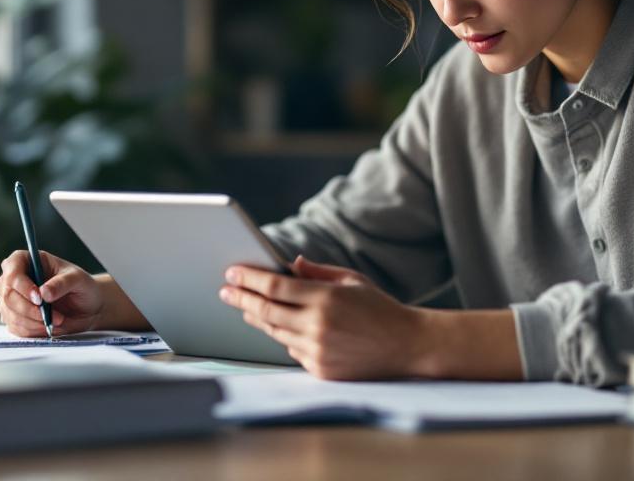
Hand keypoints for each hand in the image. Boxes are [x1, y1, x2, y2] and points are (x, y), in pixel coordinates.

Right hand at [0, 249, 103, 336]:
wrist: (86, 307)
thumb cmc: (81, 286)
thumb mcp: (77, 280)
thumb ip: (62, 283)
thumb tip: (44, 292)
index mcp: (26, 260)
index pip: (12, 269)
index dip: (22, 285)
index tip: (39, 298)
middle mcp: (13, 279)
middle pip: (8, 295)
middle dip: (30, 309)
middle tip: (53, 316)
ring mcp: (10, 299)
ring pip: (11, 314)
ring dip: (35, 322)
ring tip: (57, 320)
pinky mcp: (13, 318)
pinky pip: (16, 328)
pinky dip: (33, 330)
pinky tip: (48, 326)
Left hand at [218, 255, 428, 379]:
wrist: (407, 347)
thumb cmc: (381, 309)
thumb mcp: (352, 280)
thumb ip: (318, 272)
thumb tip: (289, 264)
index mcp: (326, 298)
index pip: (274, 287)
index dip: (249, 279)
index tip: (231, 273)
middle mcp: (317, 325)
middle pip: (266, 310)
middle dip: (241, 299)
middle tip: (225, 291)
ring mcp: (317, 350)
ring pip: (275, 332)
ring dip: (258, 318)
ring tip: (247, 308)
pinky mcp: (320, 369)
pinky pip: (292, 351)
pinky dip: (286, 337)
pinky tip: (282, 328)